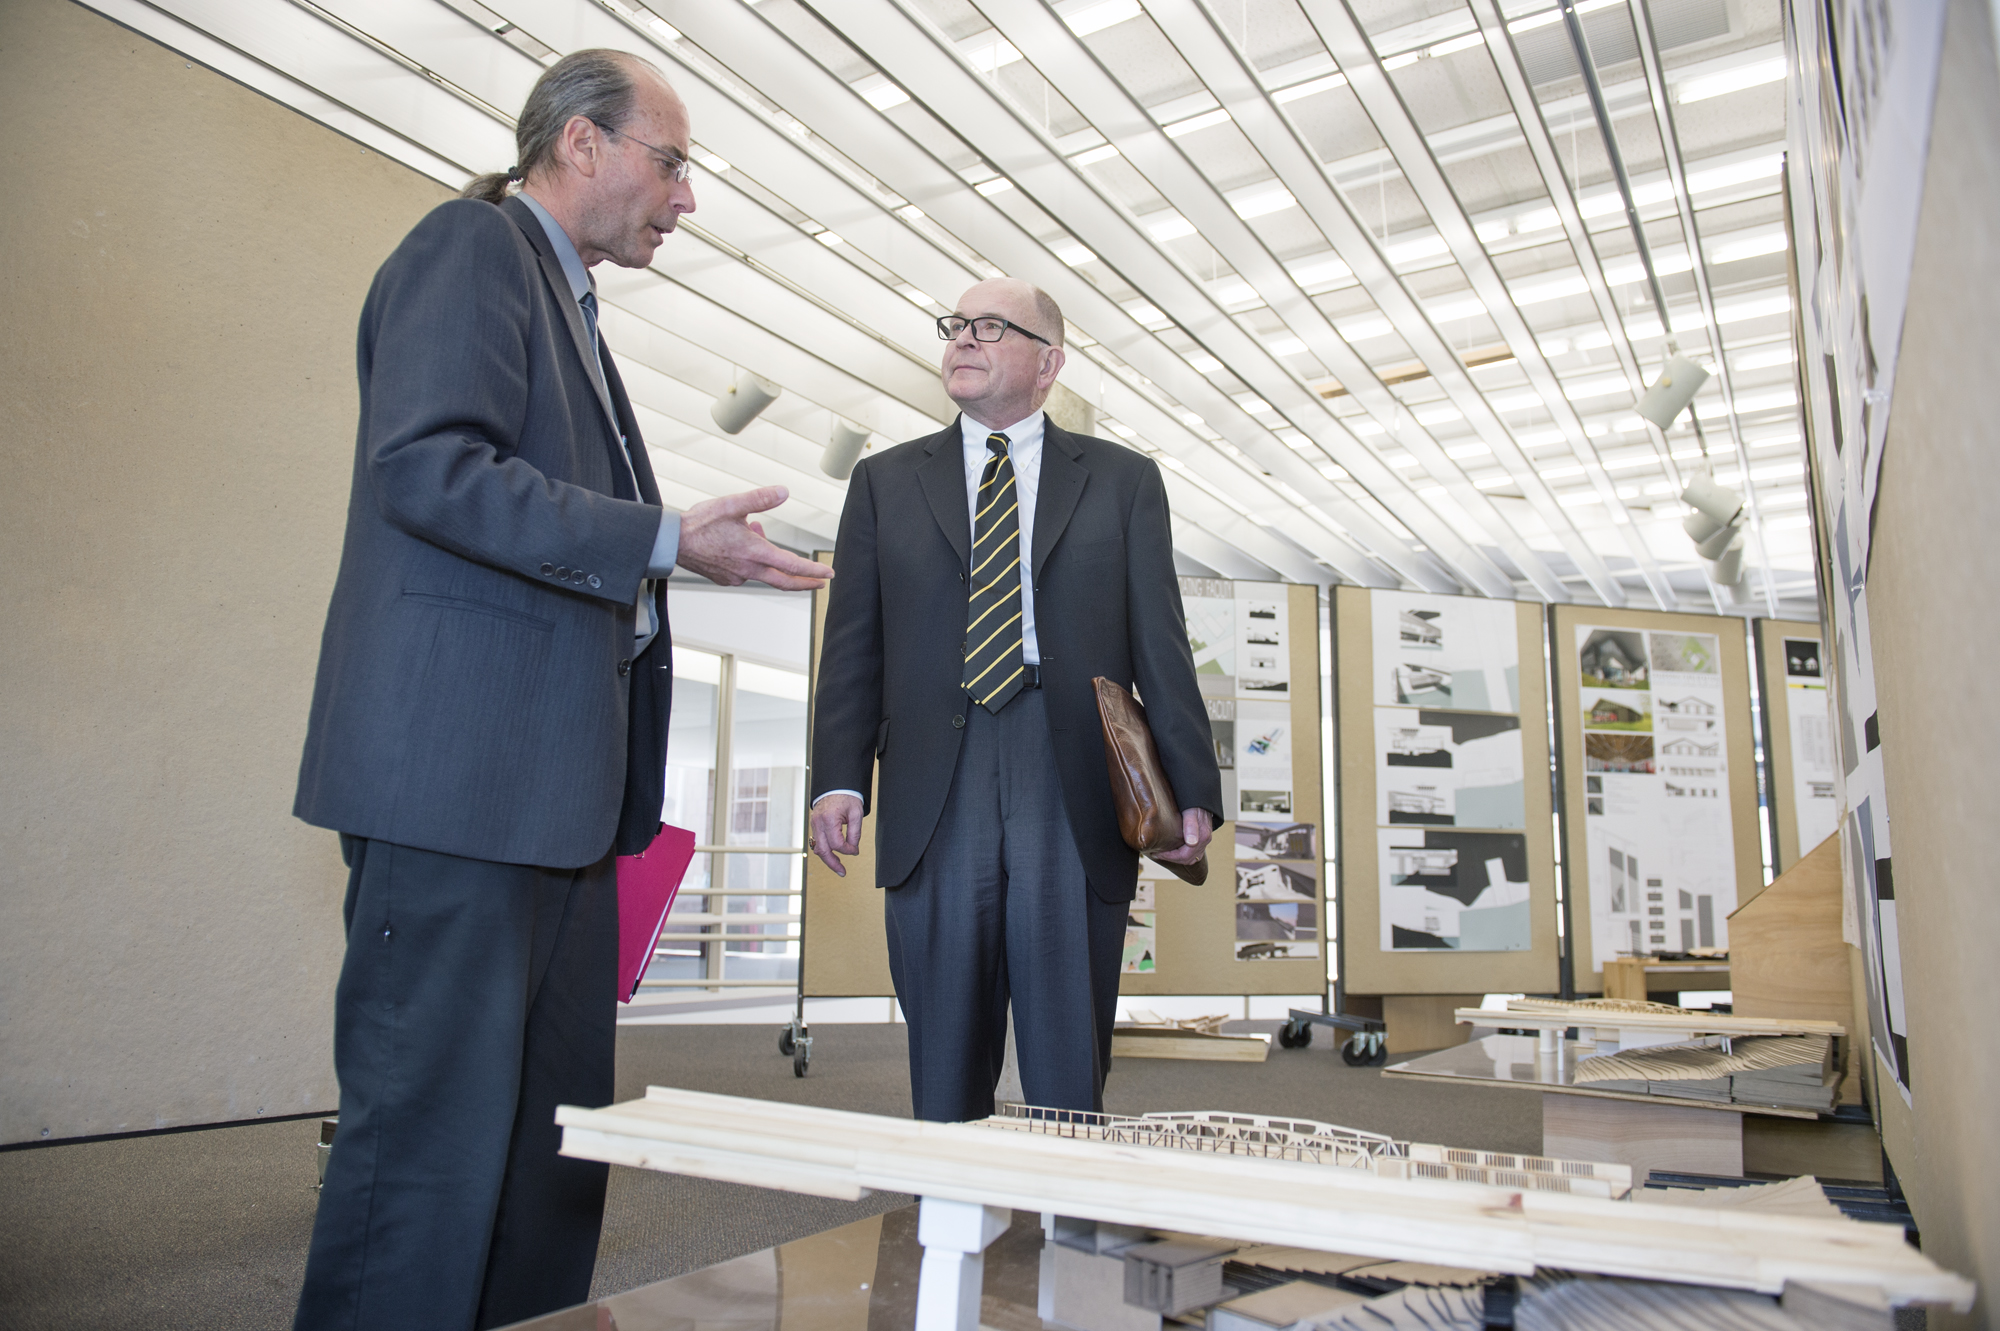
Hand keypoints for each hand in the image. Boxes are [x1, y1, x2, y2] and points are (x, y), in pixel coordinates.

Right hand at [677, 486, 833, 589]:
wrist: (672, 542)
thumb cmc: (699, 524)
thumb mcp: (732, 504)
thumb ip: (760, 499)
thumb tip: (784, 492)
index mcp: (754, 553)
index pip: (792, 566)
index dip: (812, 571)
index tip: (827, 575)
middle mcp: (747, 569)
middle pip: (784, 581)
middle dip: (805, 583)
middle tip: (821, 583)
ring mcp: (736, 576)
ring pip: (764, 573)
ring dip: (771, 560)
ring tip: (758, 532)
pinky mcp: (725, 578)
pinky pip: (747, 572)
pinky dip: (753, 560)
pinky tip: (742, 542)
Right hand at [809, 793, 864, 876]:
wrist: (836, 785)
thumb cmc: (847, 796)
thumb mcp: (856, 814)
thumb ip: (855, 833)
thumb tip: (853, 849)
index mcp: (829, 819)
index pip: (837, 844)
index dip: (848, 850)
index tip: (855, 851)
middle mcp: (818, 823)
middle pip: (823, 850)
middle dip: (833, 863)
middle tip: (842, 872)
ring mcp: (814, 824)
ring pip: (818, 848)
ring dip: (827, 859)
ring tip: (838, 866)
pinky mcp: (814, 824)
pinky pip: (817, 841)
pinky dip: (824, 850)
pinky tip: (832, 855)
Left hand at [1152, 807, 1213, 865]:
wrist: (1202, 798)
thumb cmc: (1194, 803)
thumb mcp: (1190, 812)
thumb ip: (1191, 826)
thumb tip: (1191, 842)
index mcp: (1202, 837)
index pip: (1184, 855)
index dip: (1169, 856)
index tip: (1157, 853)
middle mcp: (1205, 841)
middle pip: (1187, 859)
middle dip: (1171, 858)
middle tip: (1157, 854)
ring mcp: (1204, 841)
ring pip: (1192, 858)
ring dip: (1177, 859)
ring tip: (1164, 854)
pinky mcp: (1202, 839)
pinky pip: (1194, 854)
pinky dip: (1184, 856)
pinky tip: (1174, 851)